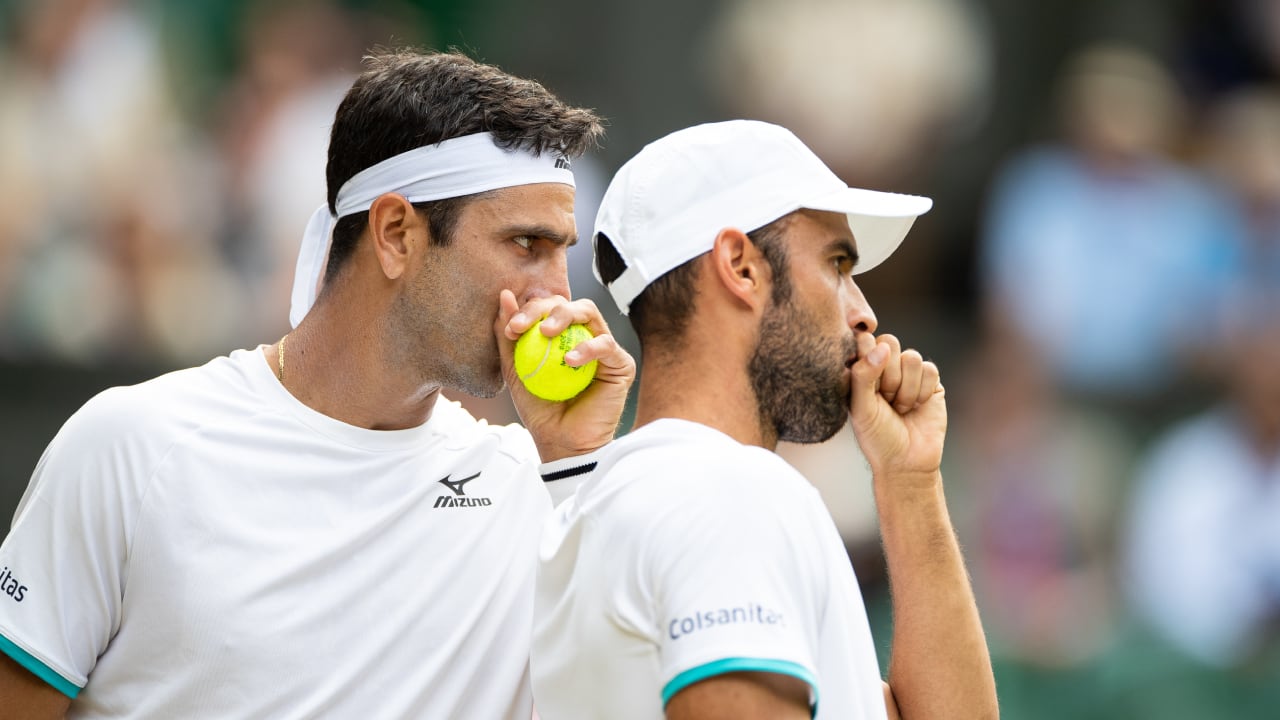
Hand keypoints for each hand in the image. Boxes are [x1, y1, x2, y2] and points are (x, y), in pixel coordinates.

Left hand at [496, 289, 634, 460]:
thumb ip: (509, 336)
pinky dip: (588, 347)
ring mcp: (604, 348)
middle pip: (569, 304)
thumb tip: (504, 296)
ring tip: (547, 333)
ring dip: (565, 315)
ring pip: (589, 312)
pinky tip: (570, 360)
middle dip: (544, 307)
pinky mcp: (621, 364)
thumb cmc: (540, 409)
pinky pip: (606, 344)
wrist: (562, 442)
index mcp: (561, 335)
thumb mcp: (515, 370)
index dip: (529, 310)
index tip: (511, 330)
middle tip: (526, 326)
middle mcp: (584, 336)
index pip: (548, 308)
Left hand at [847, 333, 945, 481]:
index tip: (870, 386)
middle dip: (889, 375)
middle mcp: (884, 366)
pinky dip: (922, 391)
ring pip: (911, 357)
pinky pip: (930, 369)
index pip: (864, 340)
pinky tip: (917, 407)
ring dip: (906, 388)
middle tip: (886, 399)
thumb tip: (882, 346)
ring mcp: (908, 372)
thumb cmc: (877, 436)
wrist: (907, 462)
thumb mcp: (861, 408)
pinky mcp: (931, 381)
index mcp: (862, 369)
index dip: (869, 357)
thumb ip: (863, 375)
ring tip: (901, 407)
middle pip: (890, 342)